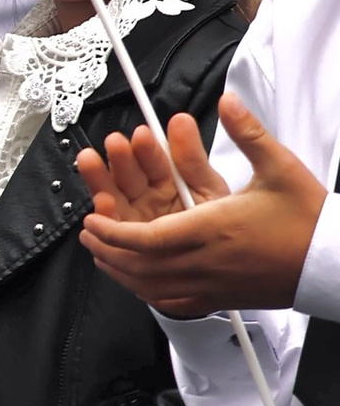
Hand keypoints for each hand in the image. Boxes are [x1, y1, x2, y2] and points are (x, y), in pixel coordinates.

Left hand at [76, 95, 326, 315]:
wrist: (333, 263)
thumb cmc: (307, 219)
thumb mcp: (278, 167)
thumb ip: (248, 132)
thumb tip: (229, 101)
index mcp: (213, 228)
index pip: (147, 239)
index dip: (112, 233)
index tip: (92, 220)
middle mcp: (207, 262)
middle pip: (139, 266)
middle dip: (107, 251)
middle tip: (89, 234)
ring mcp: (213, 286)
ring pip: (152, 288)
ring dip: (121, 273)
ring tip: (103, 256)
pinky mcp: (222, 299)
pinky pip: (174, 304)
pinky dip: (149, 294)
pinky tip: (140, 285)